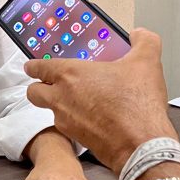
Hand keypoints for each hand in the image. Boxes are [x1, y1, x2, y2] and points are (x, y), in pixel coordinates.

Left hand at [24, 28, 177, 172]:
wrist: (141, 145)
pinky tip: (91, 117)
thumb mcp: (147, 62)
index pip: (38, 67)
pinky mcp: (75, 138)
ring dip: (57, 105)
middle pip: (34, 91)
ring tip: (76, 100)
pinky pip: (65, 127)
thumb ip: (144, 41)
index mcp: (70, 74)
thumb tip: (140, 35)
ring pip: (49, 110)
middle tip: (49, 84)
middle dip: (38, 87)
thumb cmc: (137, 105)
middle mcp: (62, 97)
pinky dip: (73, 121)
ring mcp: (66, 120)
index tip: (33, 65)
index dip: (34, 66)